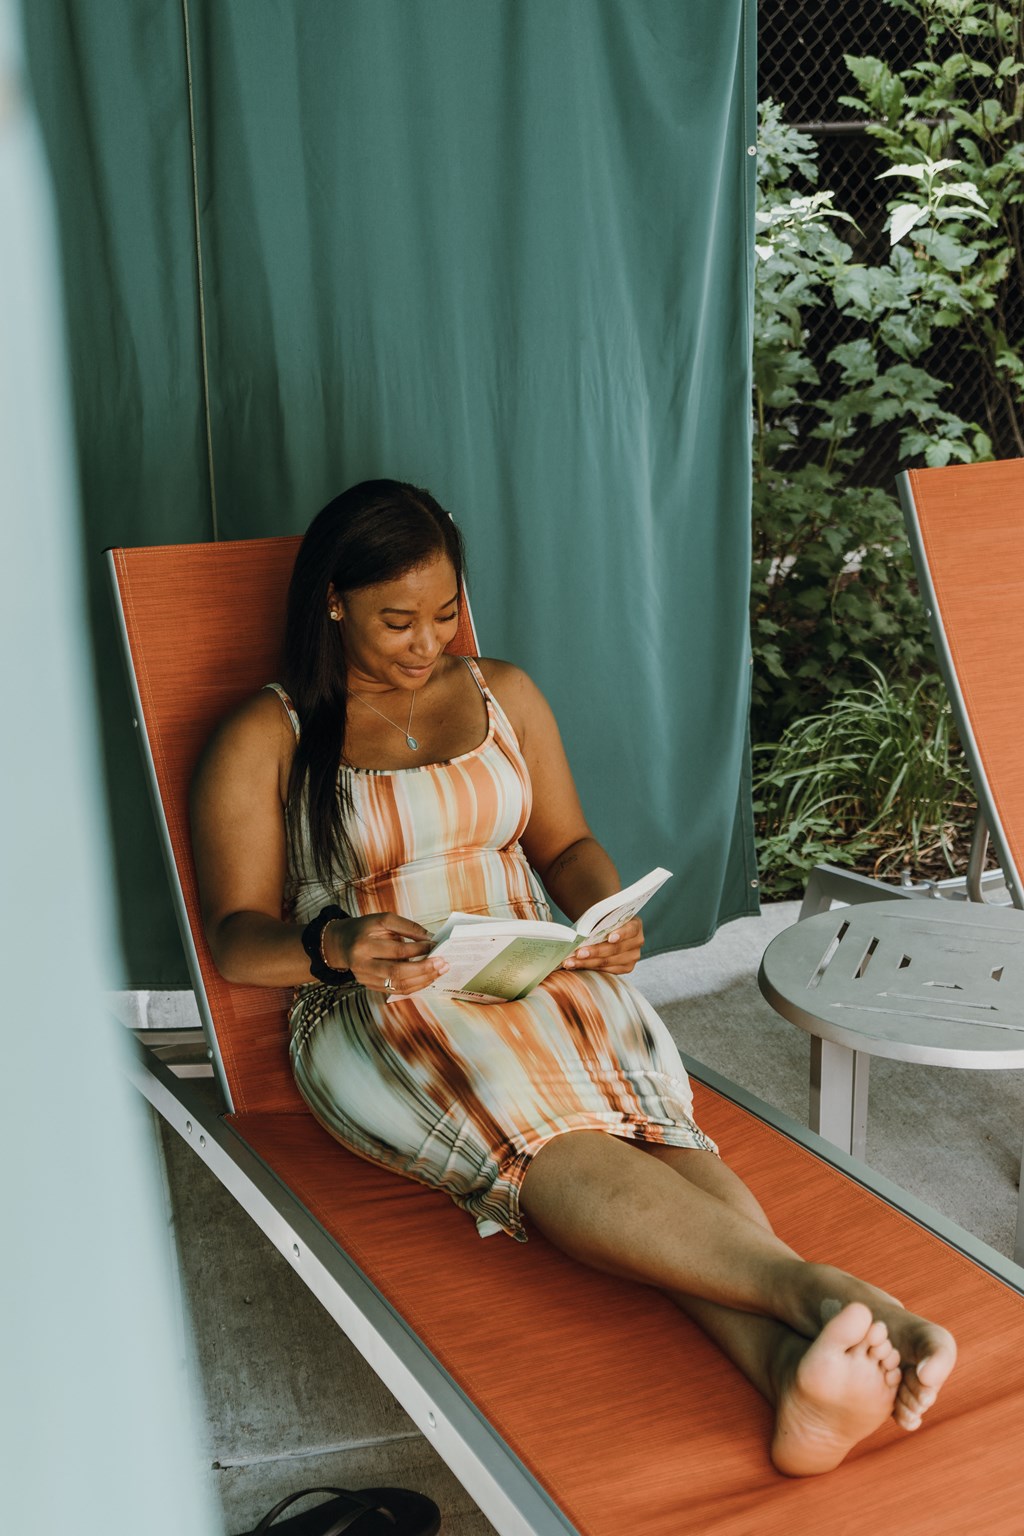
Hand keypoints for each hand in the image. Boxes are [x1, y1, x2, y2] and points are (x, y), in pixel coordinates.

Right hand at [326, 913, 448, 995]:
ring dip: (422, 980)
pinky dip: (414, 986)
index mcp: (363, 945)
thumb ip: (407, 927)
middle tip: (442, 964)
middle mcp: (362, 965)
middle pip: (397, 972)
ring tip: (439, 972)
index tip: (435, 945)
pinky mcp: (371, 987)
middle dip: (423, 969)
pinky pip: (396, 990)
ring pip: (398, 985)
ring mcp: (366, 979)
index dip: (418, 949)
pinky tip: (427, 979)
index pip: (396, 950)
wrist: (342, 943)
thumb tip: (430, 938)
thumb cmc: (365, 929)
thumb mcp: (383, 920)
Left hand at [562, 916, 643, 974]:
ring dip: (586, 963)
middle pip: (615, 949)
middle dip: (594, 952)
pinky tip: (575, 966)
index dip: (621, 934)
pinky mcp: (625, 968)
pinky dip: (589, 968)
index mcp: (635, 925)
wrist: (606, 927)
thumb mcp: (603, 916)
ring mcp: (632, 957)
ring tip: (570, 962)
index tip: (610, 938)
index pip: (630, 930)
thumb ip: (598, 920)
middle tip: (577, 953)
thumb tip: (580, 931)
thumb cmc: (603, 920)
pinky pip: (606, 970)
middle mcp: (637, 942)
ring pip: (608, 962)